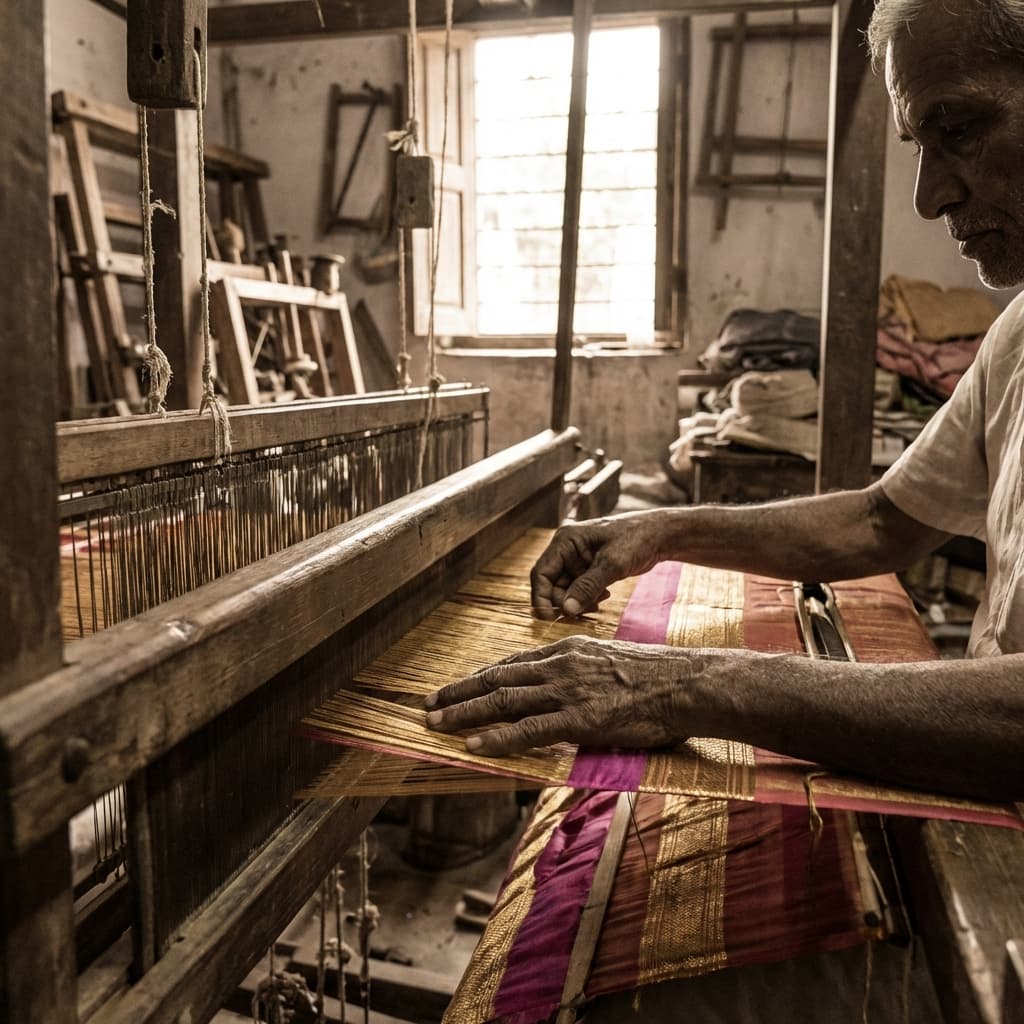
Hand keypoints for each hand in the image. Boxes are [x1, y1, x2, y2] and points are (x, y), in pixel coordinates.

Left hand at [425, 635, 715, 755]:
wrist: (685, 683)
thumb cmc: (656, 678)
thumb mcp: (610, 663)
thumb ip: (582, 674)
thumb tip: (565, 692)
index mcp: (567, 650)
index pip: (512, 665)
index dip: (479, 677)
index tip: (456, 685)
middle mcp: (559, 665)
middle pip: (497, 679)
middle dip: (459, 692)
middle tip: (428, 703)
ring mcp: (567, 691)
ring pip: (503, 701)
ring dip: (464, 713)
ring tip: (435, 723)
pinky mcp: (579, 718)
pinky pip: (528, 729)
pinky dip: (496, 737)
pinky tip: (473, 744)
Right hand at [531, 514, 666, 619]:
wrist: (659, 535)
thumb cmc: (636, 539)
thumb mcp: (611, 564)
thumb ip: (587, 587)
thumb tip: (567, 610)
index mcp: (565, 540)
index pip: (541, 572)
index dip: (541, 597)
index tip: (548, 618)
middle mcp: (567, 549)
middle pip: (552, 584)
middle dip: (565, 601)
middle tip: (583, 612)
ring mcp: (577, 559)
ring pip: (566, 589)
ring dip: (578, 601)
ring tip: (599, 602)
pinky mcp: (588, 568)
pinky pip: (579, 588)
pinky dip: (587, 597)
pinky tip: (603, 596)